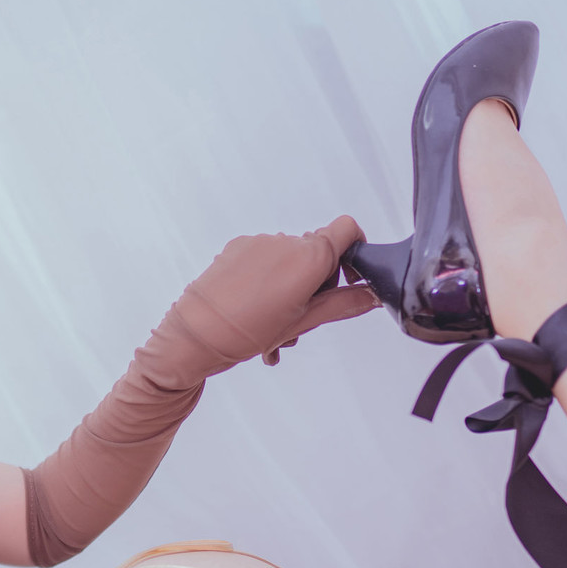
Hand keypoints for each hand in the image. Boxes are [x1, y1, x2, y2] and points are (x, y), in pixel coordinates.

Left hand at [175, 214, 380, 368]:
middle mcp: (285, 242)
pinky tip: (255, 309)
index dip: (355, 250)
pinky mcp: (236, 247)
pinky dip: (268, 278)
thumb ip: (343, 304)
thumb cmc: (245, 333)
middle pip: (318, 250)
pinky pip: (265, 257)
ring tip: (275, 323)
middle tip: (306, 315)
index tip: (350, 277)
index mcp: (308, 257)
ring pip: (290, 258)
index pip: (348, 230)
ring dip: (292, 284)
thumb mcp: (303, 322)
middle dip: (319, 281)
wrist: (194, 337)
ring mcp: (259, 243)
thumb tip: (373, 296)